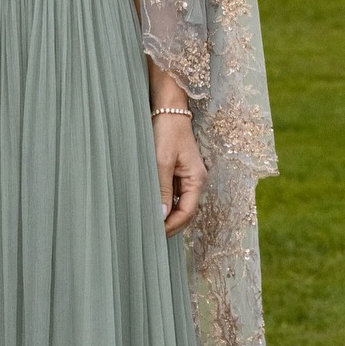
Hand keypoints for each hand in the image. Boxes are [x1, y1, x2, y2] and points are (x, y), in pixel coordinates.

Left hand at [154, 113, 206, 235]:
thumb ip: (162, 189)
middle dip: (170, 225)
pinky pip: (172, 195)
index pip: (188, 212)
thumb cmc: (167, 132)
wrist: (168, 110)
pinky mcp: (176, 173)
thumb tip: (161, 215)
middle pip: (185, 212)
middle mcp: (194, 181)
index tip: (155, 234)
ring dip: (165, 216)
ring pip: (178, 205)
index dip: (173, 226)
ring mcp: (186, 178)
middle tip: (150, 235)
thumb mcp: (162, 161)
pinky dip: (162, 204)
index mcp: (196, 179)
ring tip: (148, 225)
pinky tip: (149, 208)